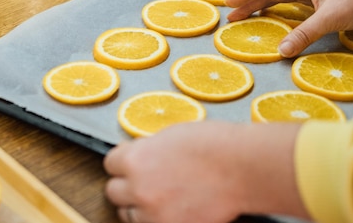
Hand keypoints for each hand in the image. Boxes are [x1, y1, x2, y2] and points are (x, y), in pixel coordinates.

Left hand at [103, 121, 307, 222]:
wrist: (243, 167)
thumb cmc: (213, 145)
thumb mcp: (169, 136)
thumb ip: (147, 149)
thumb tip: (137, 157)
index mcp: (136, 160)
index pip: (110, 163)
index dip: (122, 162)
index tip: (130, 162)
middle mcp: (140, 188)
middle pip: (114, 192)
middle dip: (127, 185)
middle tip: (144, 180)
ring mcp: (155, 213)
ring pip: (129, 214)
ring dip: (140, 206)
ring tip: (160, 196)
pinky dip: (159, 218)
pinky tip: (173, 207)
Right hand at [226, 0, 352, 56]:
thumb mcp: (330, 18)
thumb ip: (304, 34)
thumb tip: (281, 51)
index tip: (228, 3)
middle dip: (249, 2)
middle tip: (231, 16)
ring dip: (262, 7)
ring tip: (245, 18)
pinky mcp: (320, 2)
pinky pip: (291, 6)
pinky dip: (278, 12)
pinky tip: (272, 20)